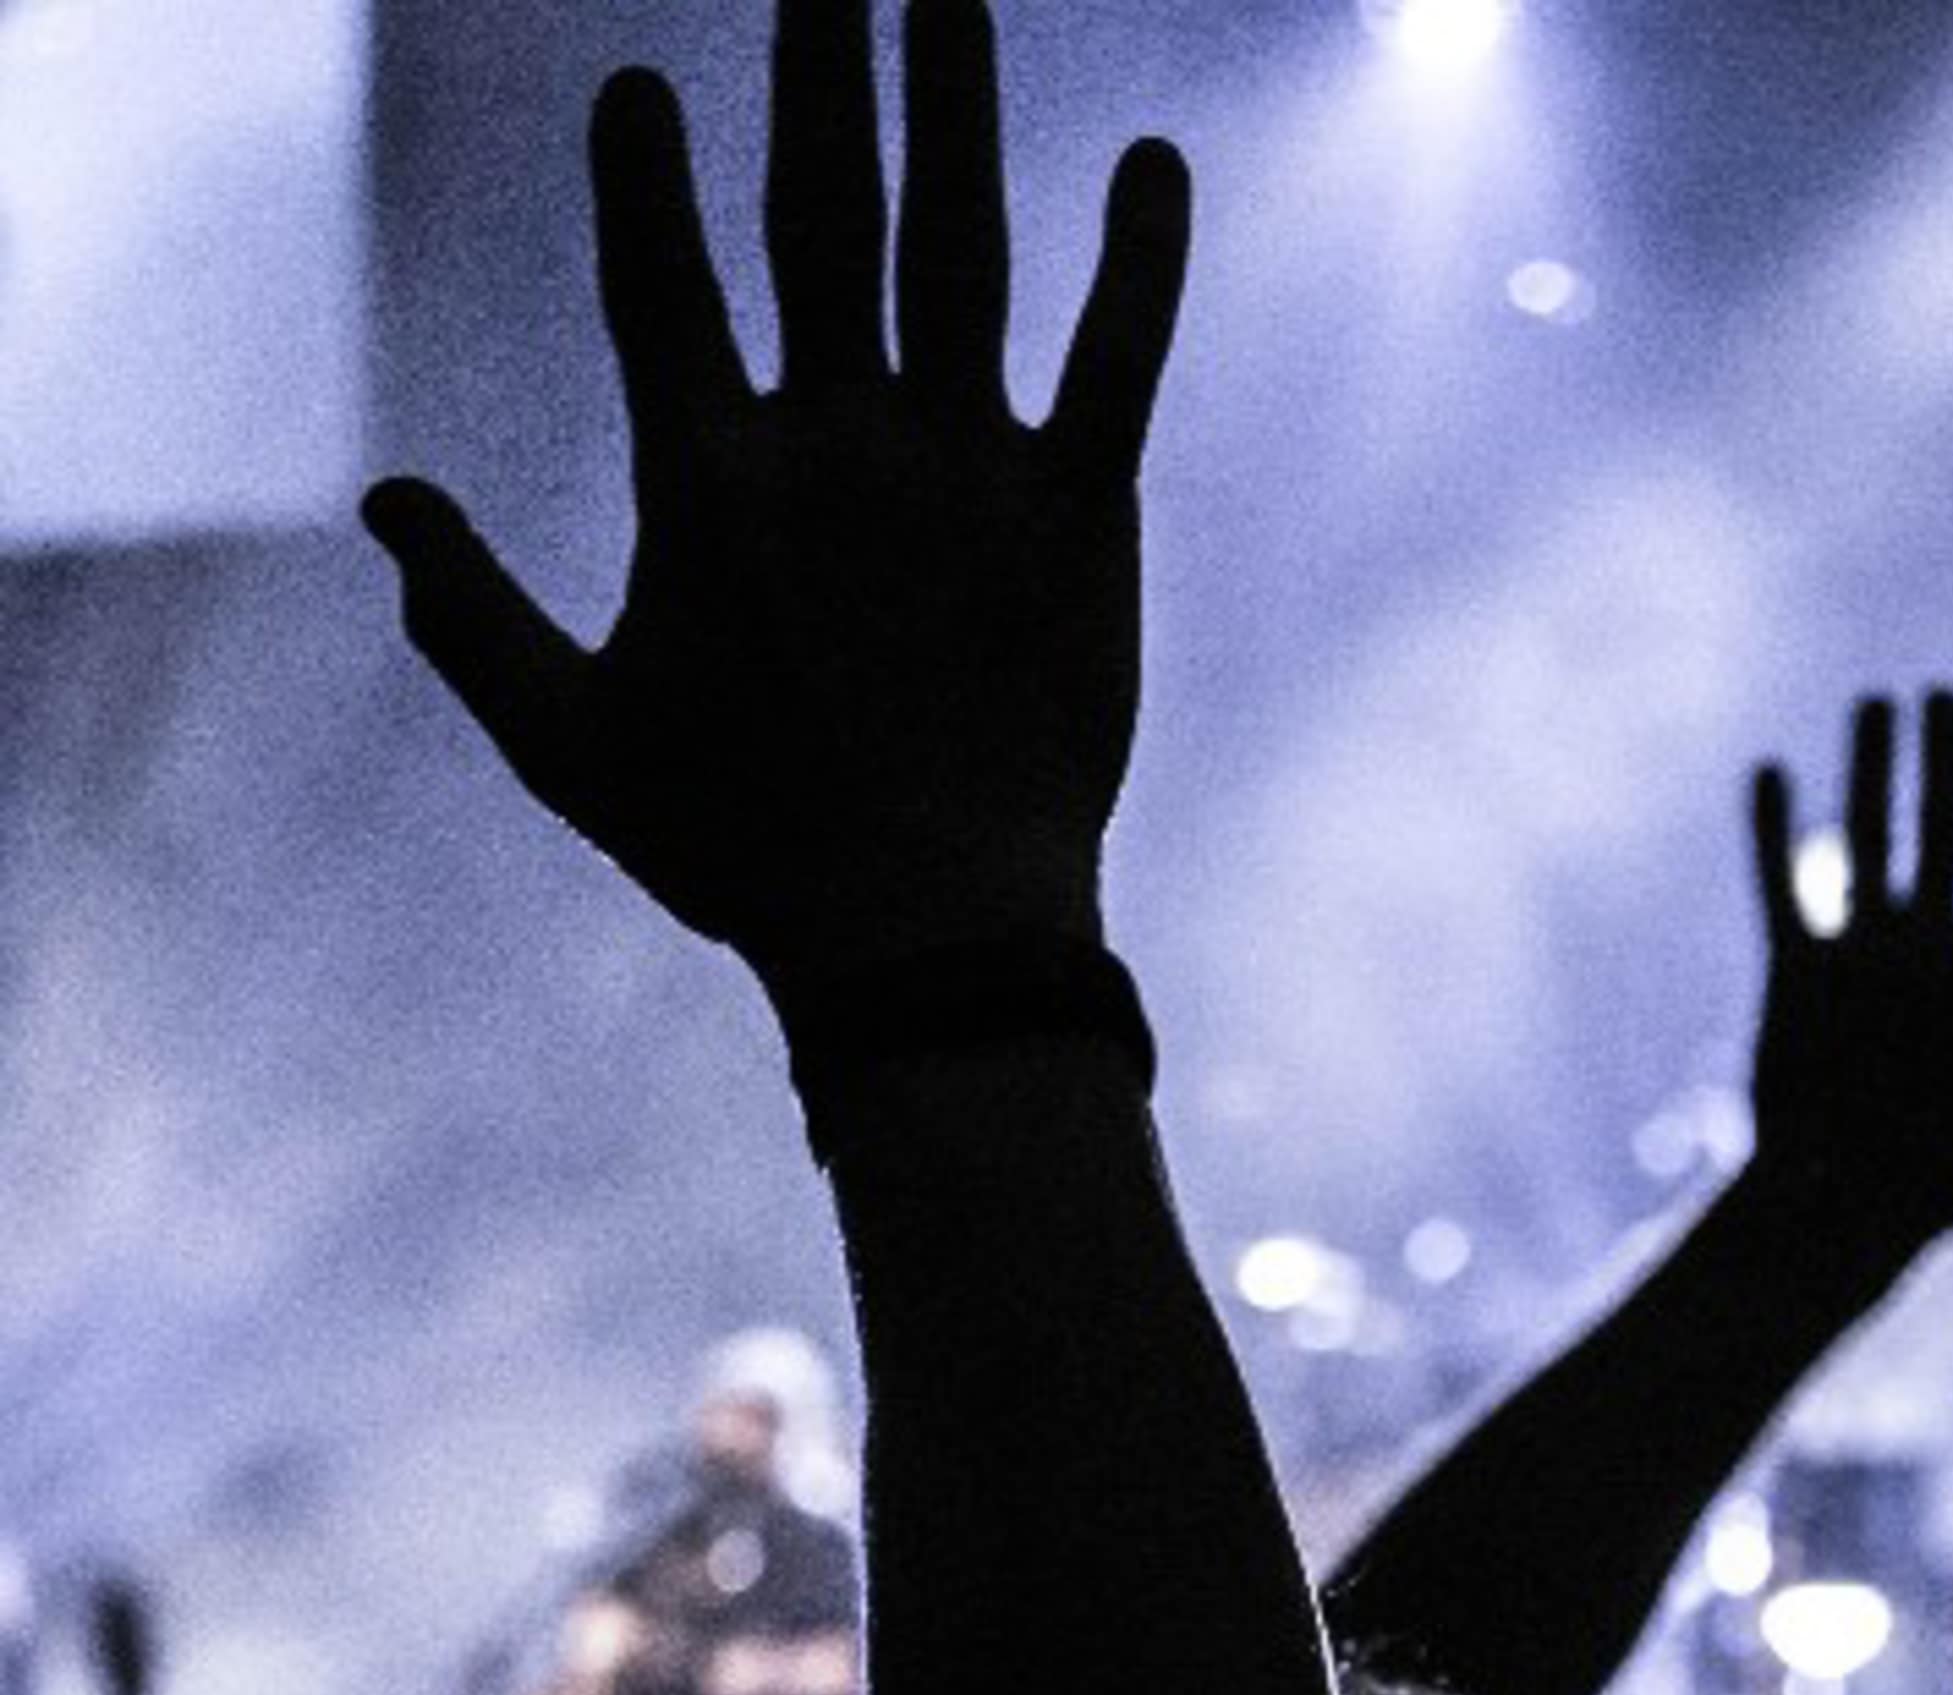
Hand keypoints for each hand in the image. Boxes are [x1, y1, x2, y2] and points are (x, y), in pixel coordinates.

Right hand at [361, 0, 1188, 990]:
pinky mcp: (1081, 520)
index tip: (640, 83)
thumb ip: (469, 618)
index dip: (645, 177)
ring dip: (958, 105)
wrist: (931, 938)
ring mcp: (965, 472)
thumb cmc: (746, 854)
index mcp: (707, 485)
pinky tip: (1157, 166)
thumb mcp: (570, 744)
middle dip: (816, 70)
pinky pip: (1116, 364)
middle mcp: (837, 446)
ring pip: (961, 244)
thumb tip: (382, 503)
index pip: (662, 282)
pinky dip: (1139, 263)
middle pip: (820, 210)